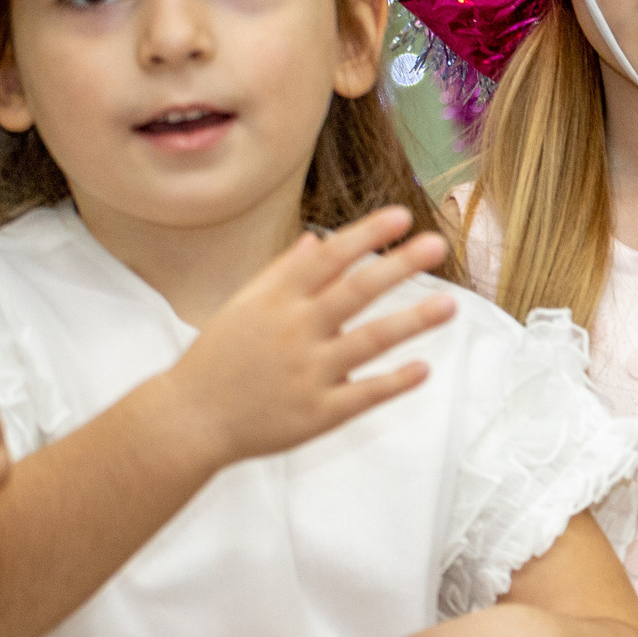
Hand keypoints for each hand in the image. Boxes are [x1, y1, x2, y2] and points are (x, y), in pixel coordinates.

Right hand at [159, 206, 452, 469]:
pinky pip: (364, 394)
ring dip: (412, 322)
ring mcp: (307, 373)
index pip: (329, 258)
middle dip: (398, 266)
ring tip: (450, 305)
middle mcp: (294, 331)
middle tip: (437, 245)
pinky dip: (395, 382)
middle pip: (354, 292)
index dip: (367, 234)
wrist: (187, 421)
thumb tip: (319, 239)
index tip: (403, 215)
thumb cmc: (219, 358)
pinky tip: (423, 368)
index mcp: (276, 301)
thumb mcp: (243, 307)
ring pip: (369, 341)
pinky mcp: (317, 413)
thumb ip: (283, 273)